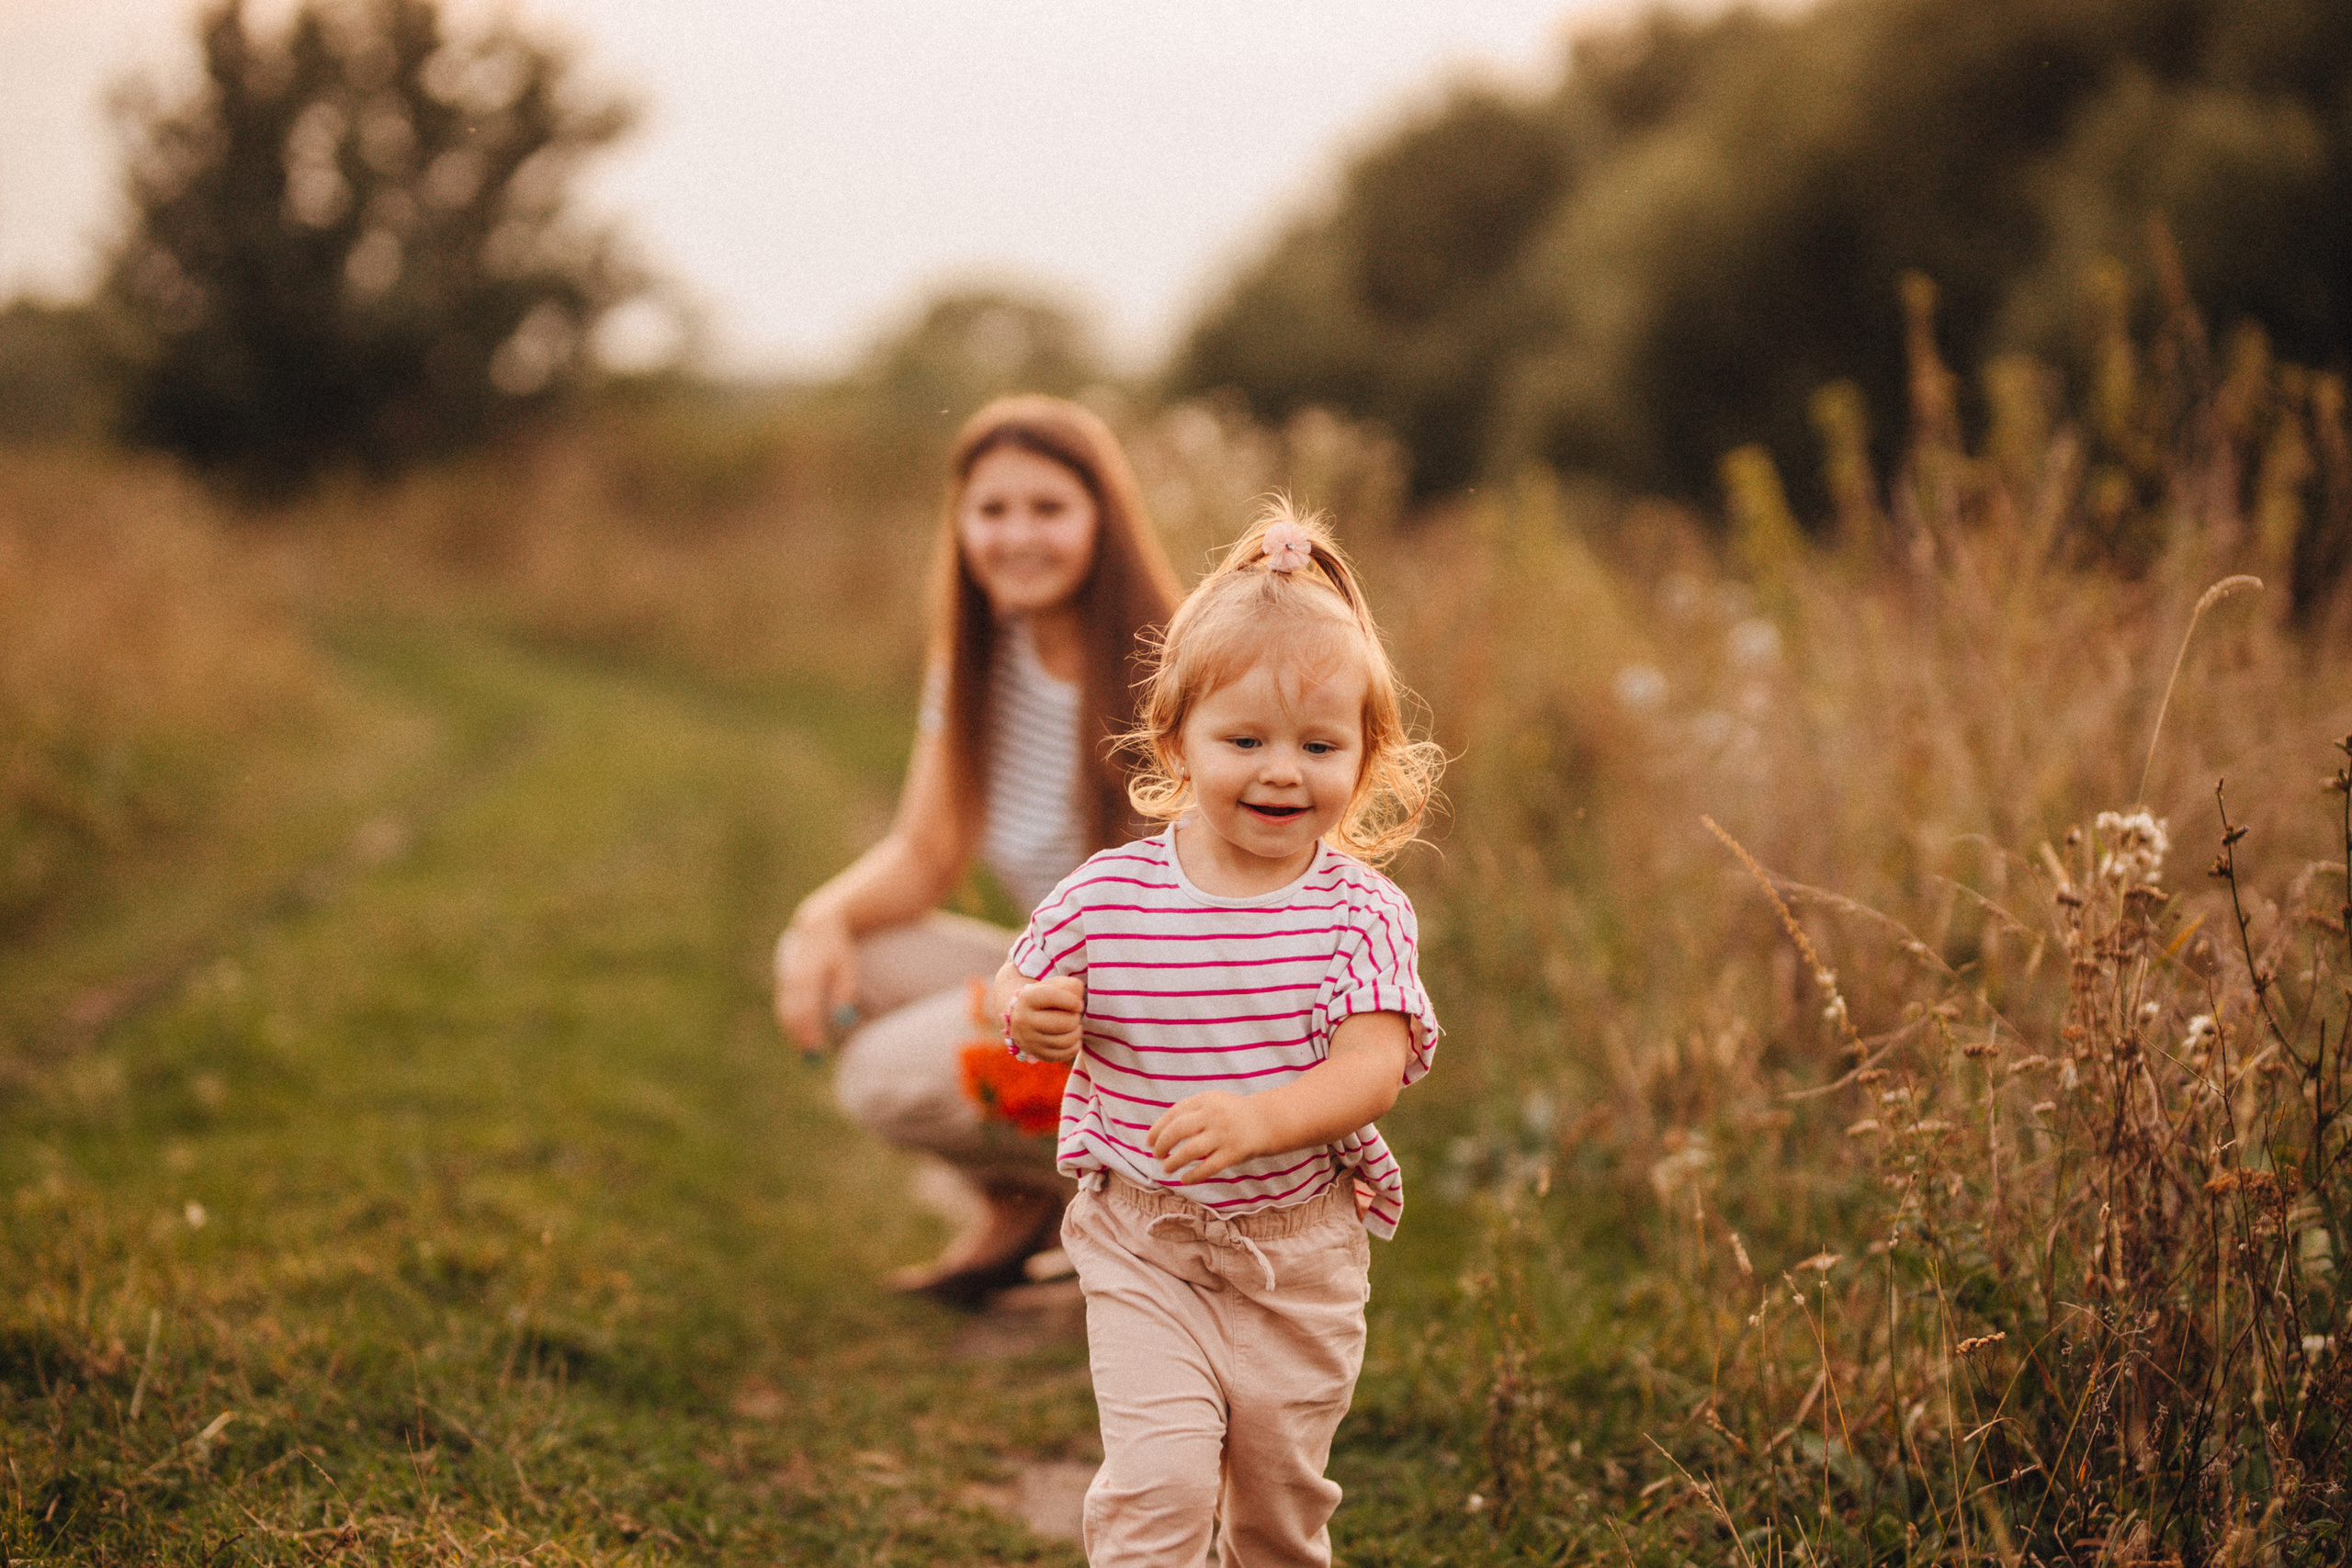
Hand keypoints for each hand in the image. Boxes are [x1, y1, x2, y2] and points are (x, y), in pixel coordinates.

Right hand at [774, 911, 857, 1052]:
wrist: (816, 924)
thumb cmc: (837, 950)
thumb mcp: (845, 967)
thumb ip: (844, 991)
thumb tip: (844, 1019)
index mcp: (808, 968)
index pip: (805, 1006)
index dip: (808, 1029)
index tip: (817, 1050)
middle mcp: (792, 973)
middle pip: (791, 1010)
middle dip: (798, 1034)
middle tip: (810, 1057)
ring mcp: (784, 976)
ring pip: (784, 1009)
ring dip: (792, 1031)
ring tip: (805, 1049)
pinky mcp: (782, 979)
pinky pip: (783, 1004)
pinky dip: (789, 1020)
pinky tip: (799, 1034)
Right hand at [1007, 975, 1085, 1062]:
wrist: (1027, 1015)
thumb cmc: (1048, 997)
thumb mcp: (1057, 984)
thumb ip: (1071, 986)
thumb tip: (1078, 1005)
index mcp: (1027, 998)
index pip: (1052, 997)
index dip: (1072, 1000)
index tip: (1078, 1004)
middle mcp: (1023, 1020)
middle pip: (1063, 1023)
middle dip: (1075, 1018)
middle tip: (1074, 1015)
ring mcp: (1029, 1041)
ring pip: (1066, 1041)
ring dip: (1077, 1032)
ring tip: (1074, 1025)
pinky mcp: (1038, 1054)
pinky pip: (1066, 1054)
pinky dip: (1075, 1045)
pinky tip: (1072, 1037)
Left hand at [1148, 1091, 1271, 1182]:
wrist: (1267, 1121)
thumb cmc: (1232, 1114)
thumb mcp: (1212, 1102)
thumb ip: (1190, 1112)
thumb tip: (1160, 1133)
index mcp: (1205, 1100)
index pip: (1174, 1113)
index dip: (1158, 1129)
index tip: (1148, 1141)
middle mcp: (1213, 1115)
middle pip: (1178, 1130)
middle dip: (1162, 1145)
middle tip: (1156, 1155)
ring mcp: (1223, 1134)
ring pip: (1190, 1150)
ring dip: (1174, 1162)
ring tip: (1166, 1168)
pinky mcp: (1233, 1153)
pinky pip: (1208, 1167)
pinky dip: (1193, 1176)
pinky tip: (1184, 1180)